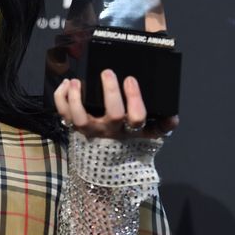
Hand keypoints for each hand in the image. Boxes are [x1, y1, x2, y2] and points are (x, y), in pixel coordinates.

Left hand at [53, 69, 178, 138]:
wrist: (106, 163)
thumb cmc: (128, 138)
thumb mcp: (147, 133)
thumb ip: (161, 123)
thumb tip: (173, 117)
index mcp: (131, 130)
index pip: (138, 118)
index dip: (136, 100)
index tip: (131, 79)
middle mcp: (111, 130)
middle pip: (113, 114)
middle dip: (110, 91)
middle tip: (108, 72)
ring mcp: (91, 129)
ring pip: (81, 118)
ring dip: (77, 98)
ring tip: (77, 81)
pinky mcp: (74, 126)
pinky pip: (63, 114)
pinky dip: (61, 98)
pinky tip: (66, 83)